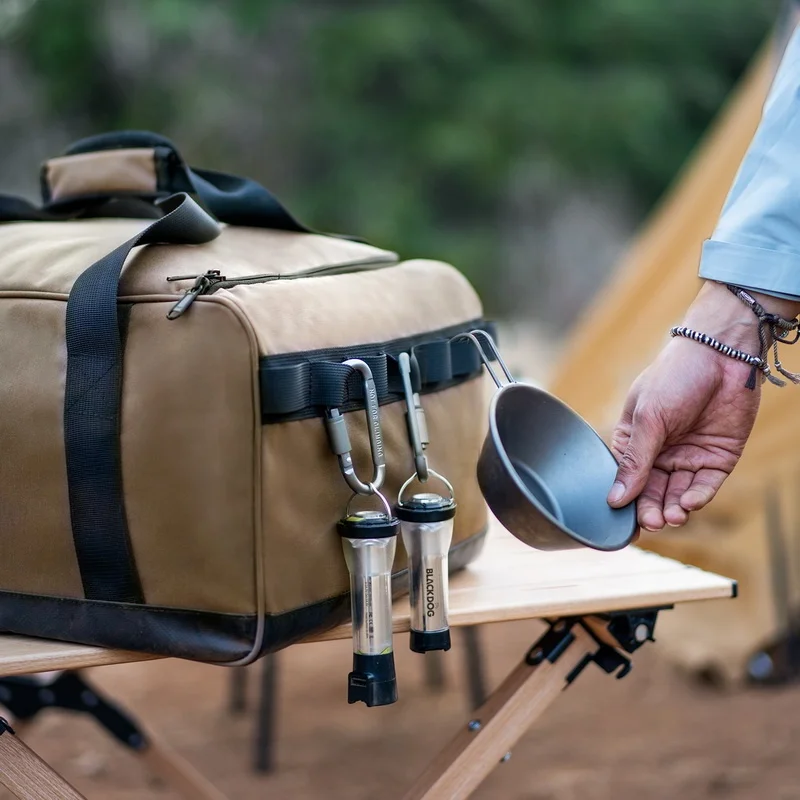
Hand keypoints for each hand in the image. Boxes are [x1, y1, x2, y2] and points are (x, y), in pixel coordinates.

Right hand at [606, 281, 799, 529]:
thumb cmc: (673, 378)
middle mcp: (660, 453)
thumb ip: (635, 461)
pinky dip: (697, 497)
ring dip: (673, 508)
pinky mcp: (717, 458)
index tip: (623, 520)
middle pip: (651, 492)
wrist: (721, 356)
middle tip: (651, 523)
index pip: (626, 479)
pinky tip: (689, 502)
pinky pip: (705, 485)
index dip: (624, 501)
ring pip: (677, 494)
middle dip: (650, 510)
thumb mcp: (647, 419)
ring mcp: (688, 457)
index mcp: (634, 441)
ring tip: (671, 517)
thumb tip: (614, 499)